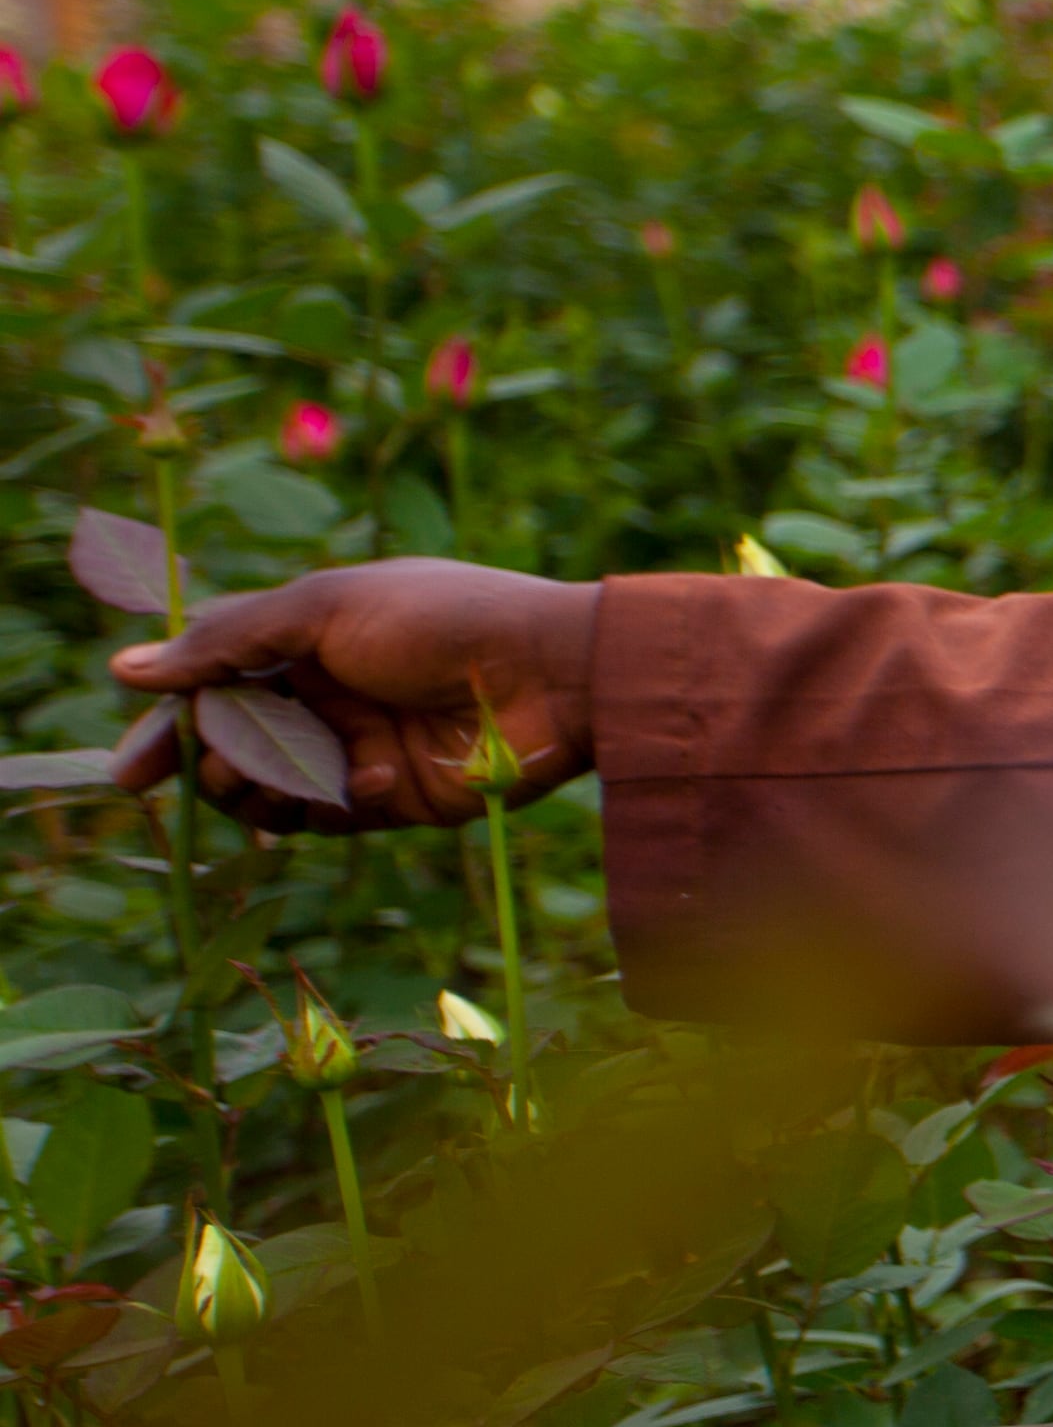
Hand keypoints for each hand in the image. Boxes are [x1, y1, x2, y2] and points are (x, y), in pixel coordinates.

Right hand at [108, 562, 602, 832]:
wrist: (553, 671)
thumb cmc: (444, 619)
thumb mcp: (326, 608)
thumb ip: (228, 641)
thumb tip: (126, 671)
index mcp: (302, 640)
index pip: (210, 689)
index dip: (166, 731)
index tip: (130, 774)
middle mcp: (323, 696)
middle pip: (228, 747)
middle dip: (207, 767)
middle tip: (218, 768)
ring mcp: (355, 748)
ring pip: (268, 792)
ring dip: (255, 795)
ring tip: (268, 781)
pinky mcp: (393, 797)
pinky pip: (329, 818)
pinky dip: (333, 805)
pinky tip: (377, 777)